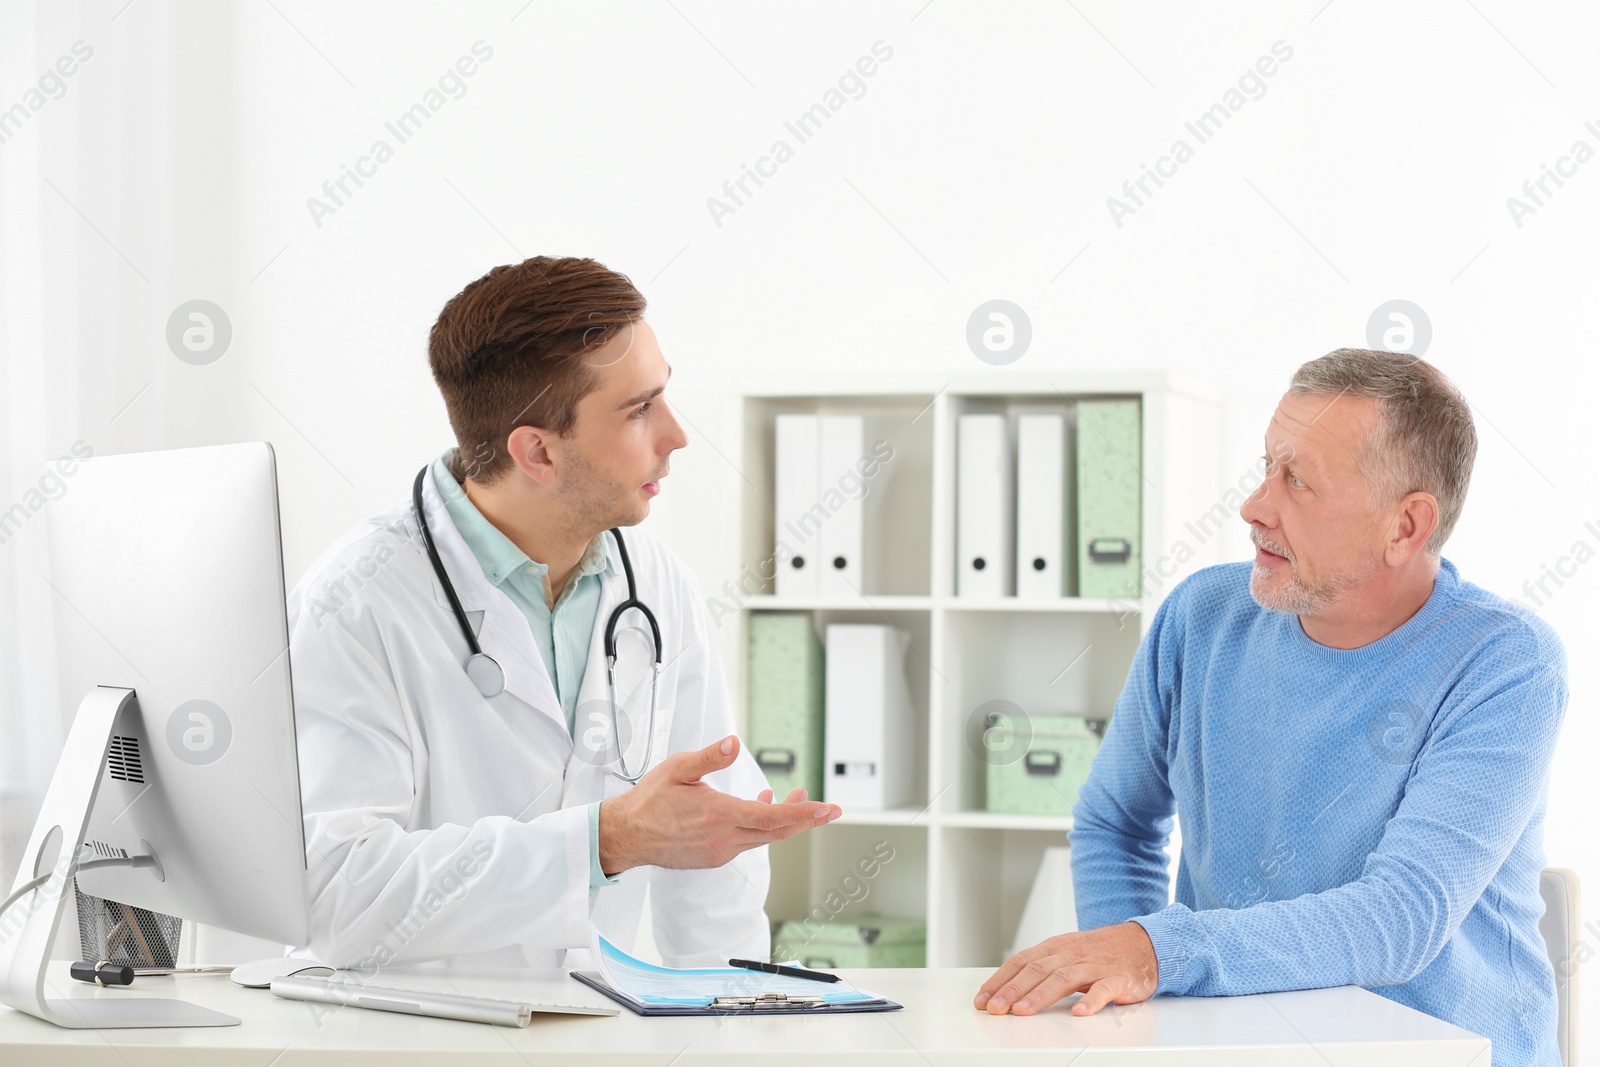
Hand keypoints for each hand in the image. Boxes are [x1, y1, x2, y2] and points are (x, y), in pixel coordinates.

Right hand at [598, 735, 839, 874]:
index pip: (774, 817)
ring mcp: (721, 851)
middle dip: (805, 818)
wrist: (627, 837)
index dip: (804, 813)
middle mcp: (725, 838)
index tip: (827, 809)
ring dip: (782, 820)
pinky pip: (747, 842)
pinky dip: (760, 827)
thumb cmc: (649, 801)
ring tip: (792, 799)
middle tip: (828, 810)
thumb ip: (709, 757)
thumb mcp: (678, 769)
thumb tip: (733, 743)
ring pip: (763, 837)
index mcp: (721, 815)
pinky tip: (758, 809)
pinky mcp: (714, 857)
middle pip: (777, 831)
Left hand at [974, 922, 1157, 1015]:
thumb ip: (1041, 968)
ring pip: (1063, 979)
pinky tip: (1079, 1013)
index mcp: (1055, 948)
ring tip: (1023, 1011)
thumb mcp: (1066, 953)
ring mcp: (1093, 966)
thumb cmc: (1099, 952)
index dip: (999, 980)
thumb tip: (1007, 988)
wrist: (1142, 943)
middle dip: (1011, 991)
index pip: (1020, 962)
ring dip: (1040, 996)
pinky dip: (1090, 1001)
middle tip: (995, 1009)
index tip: (982, 999)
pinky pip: (1102, 990)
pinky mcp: (1117, 979)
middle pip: (1036, 971)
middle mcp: (1070, 954)